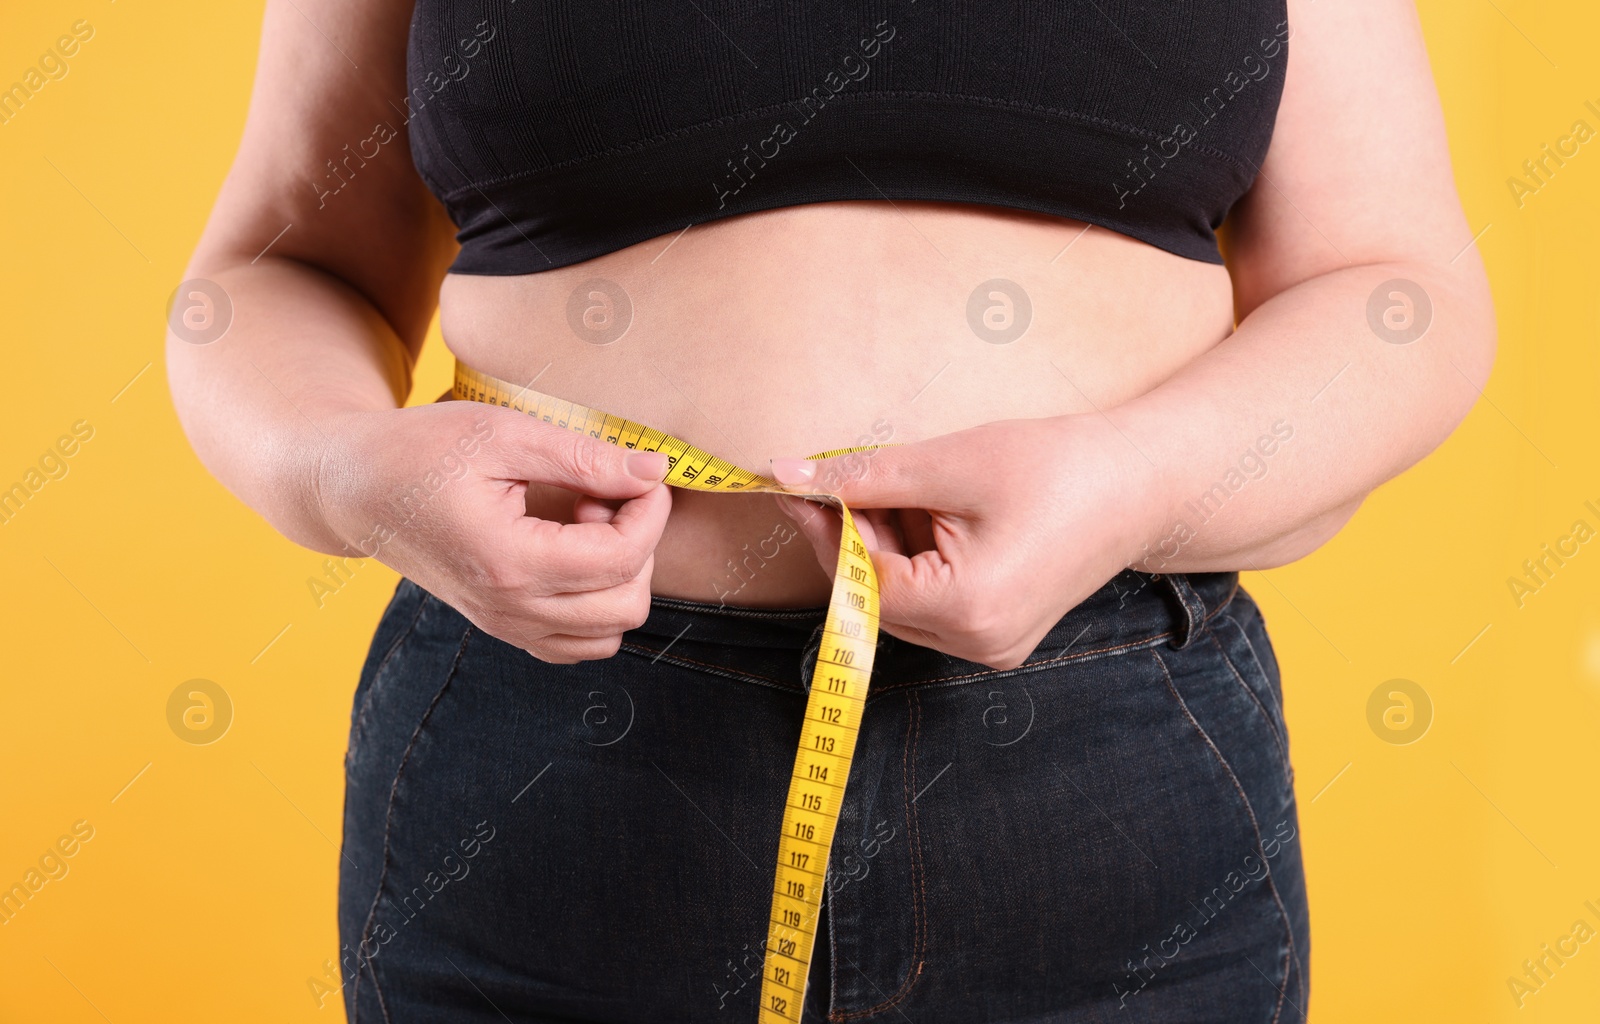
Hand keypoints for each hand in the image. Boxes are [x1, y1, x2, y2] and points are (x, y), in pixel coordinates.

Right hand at [317, 400, 672, 662]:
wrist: (353, 489)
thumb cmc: (420, 450)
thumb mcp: (503, 434)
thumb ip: (585, 457)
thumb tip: (656, 471)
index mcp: (509, 562)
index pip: (622, 558)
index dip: (650, 512)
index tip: (639, 473)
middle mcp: (509, 609)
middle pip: (627, 604)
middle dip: (638, 544)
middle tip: (600, 495)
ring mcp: (504, 625)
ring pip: (608, 633)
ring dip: (618, 577)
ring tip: (583, 524)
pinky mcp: (502, 626)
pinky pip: (577, 642)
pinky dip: (595, 602)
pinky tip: (570, 550)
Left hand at [770, 415, 1168, 669]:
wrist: (1143, 482)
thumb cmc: (1058, 466)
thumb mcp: (950, 464)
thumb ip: (864, 476)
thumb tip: (789, 476)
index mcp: (967, 610)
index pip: (862, 581)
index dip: (827, 529)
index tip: (801, 484)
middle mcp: (977, 645)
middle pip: (877, 597)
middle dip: (855, 536)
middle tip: (844, 476)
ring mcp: (992, 648)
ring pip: (902, 601)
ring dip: (885, 546)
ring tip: (909, 489)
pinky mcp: (1001, 635)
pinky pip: (934, 603)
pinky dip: (918, 559)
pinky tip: (933, 513)